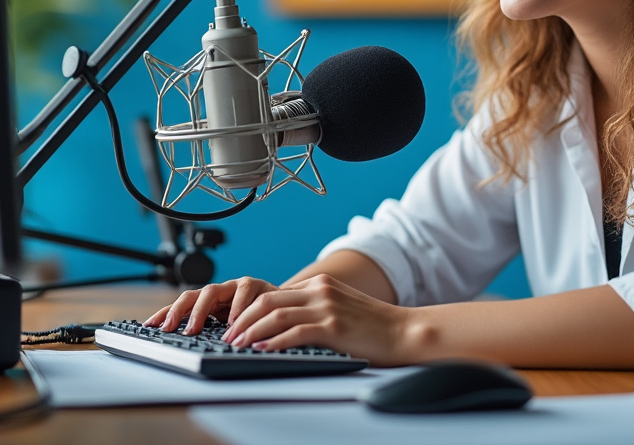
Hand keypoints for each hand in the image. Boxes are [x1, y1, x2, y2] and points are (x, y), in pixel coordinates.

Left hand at [143, 277, 278, 334]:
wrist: (285, 308)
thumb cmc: (255, 321)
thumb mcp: (229, 328)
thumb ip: (213, 333)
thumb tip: (185, 349)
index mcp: (211, 302)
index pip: (183, 304)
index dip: (166, 313)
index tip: (149, 326)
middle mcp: (220, 291)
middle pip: (194, 294)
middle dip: (178, 310)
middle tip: (171, 329)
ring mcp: (236, 286)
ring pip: (212, 291)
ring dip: (201, 310)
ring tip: (193, 329)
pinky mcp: (255, 285)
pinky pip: (243, 291)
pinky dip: (237, 306)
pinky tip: (232, 322)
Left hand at [219, 273, 409, 365]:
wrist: (405, 331)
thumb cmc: (375, 326)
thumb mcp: (341, 307)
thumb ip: (316, 308)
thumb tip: (285, 325)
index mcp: (320, 284)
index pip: (273, 293)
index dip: (249, 310)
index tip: (235, 325)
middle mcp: (320, 290)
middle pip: (268, 301)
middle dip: (242, 320)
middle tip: (228, 336)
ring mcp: (326, 307)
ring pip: (276, 315)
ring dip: (251, 331)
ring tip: (237, 345)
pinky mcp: (333, 327)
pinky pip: (294, 332)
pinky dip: (273, 341)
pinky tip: (261, 349)